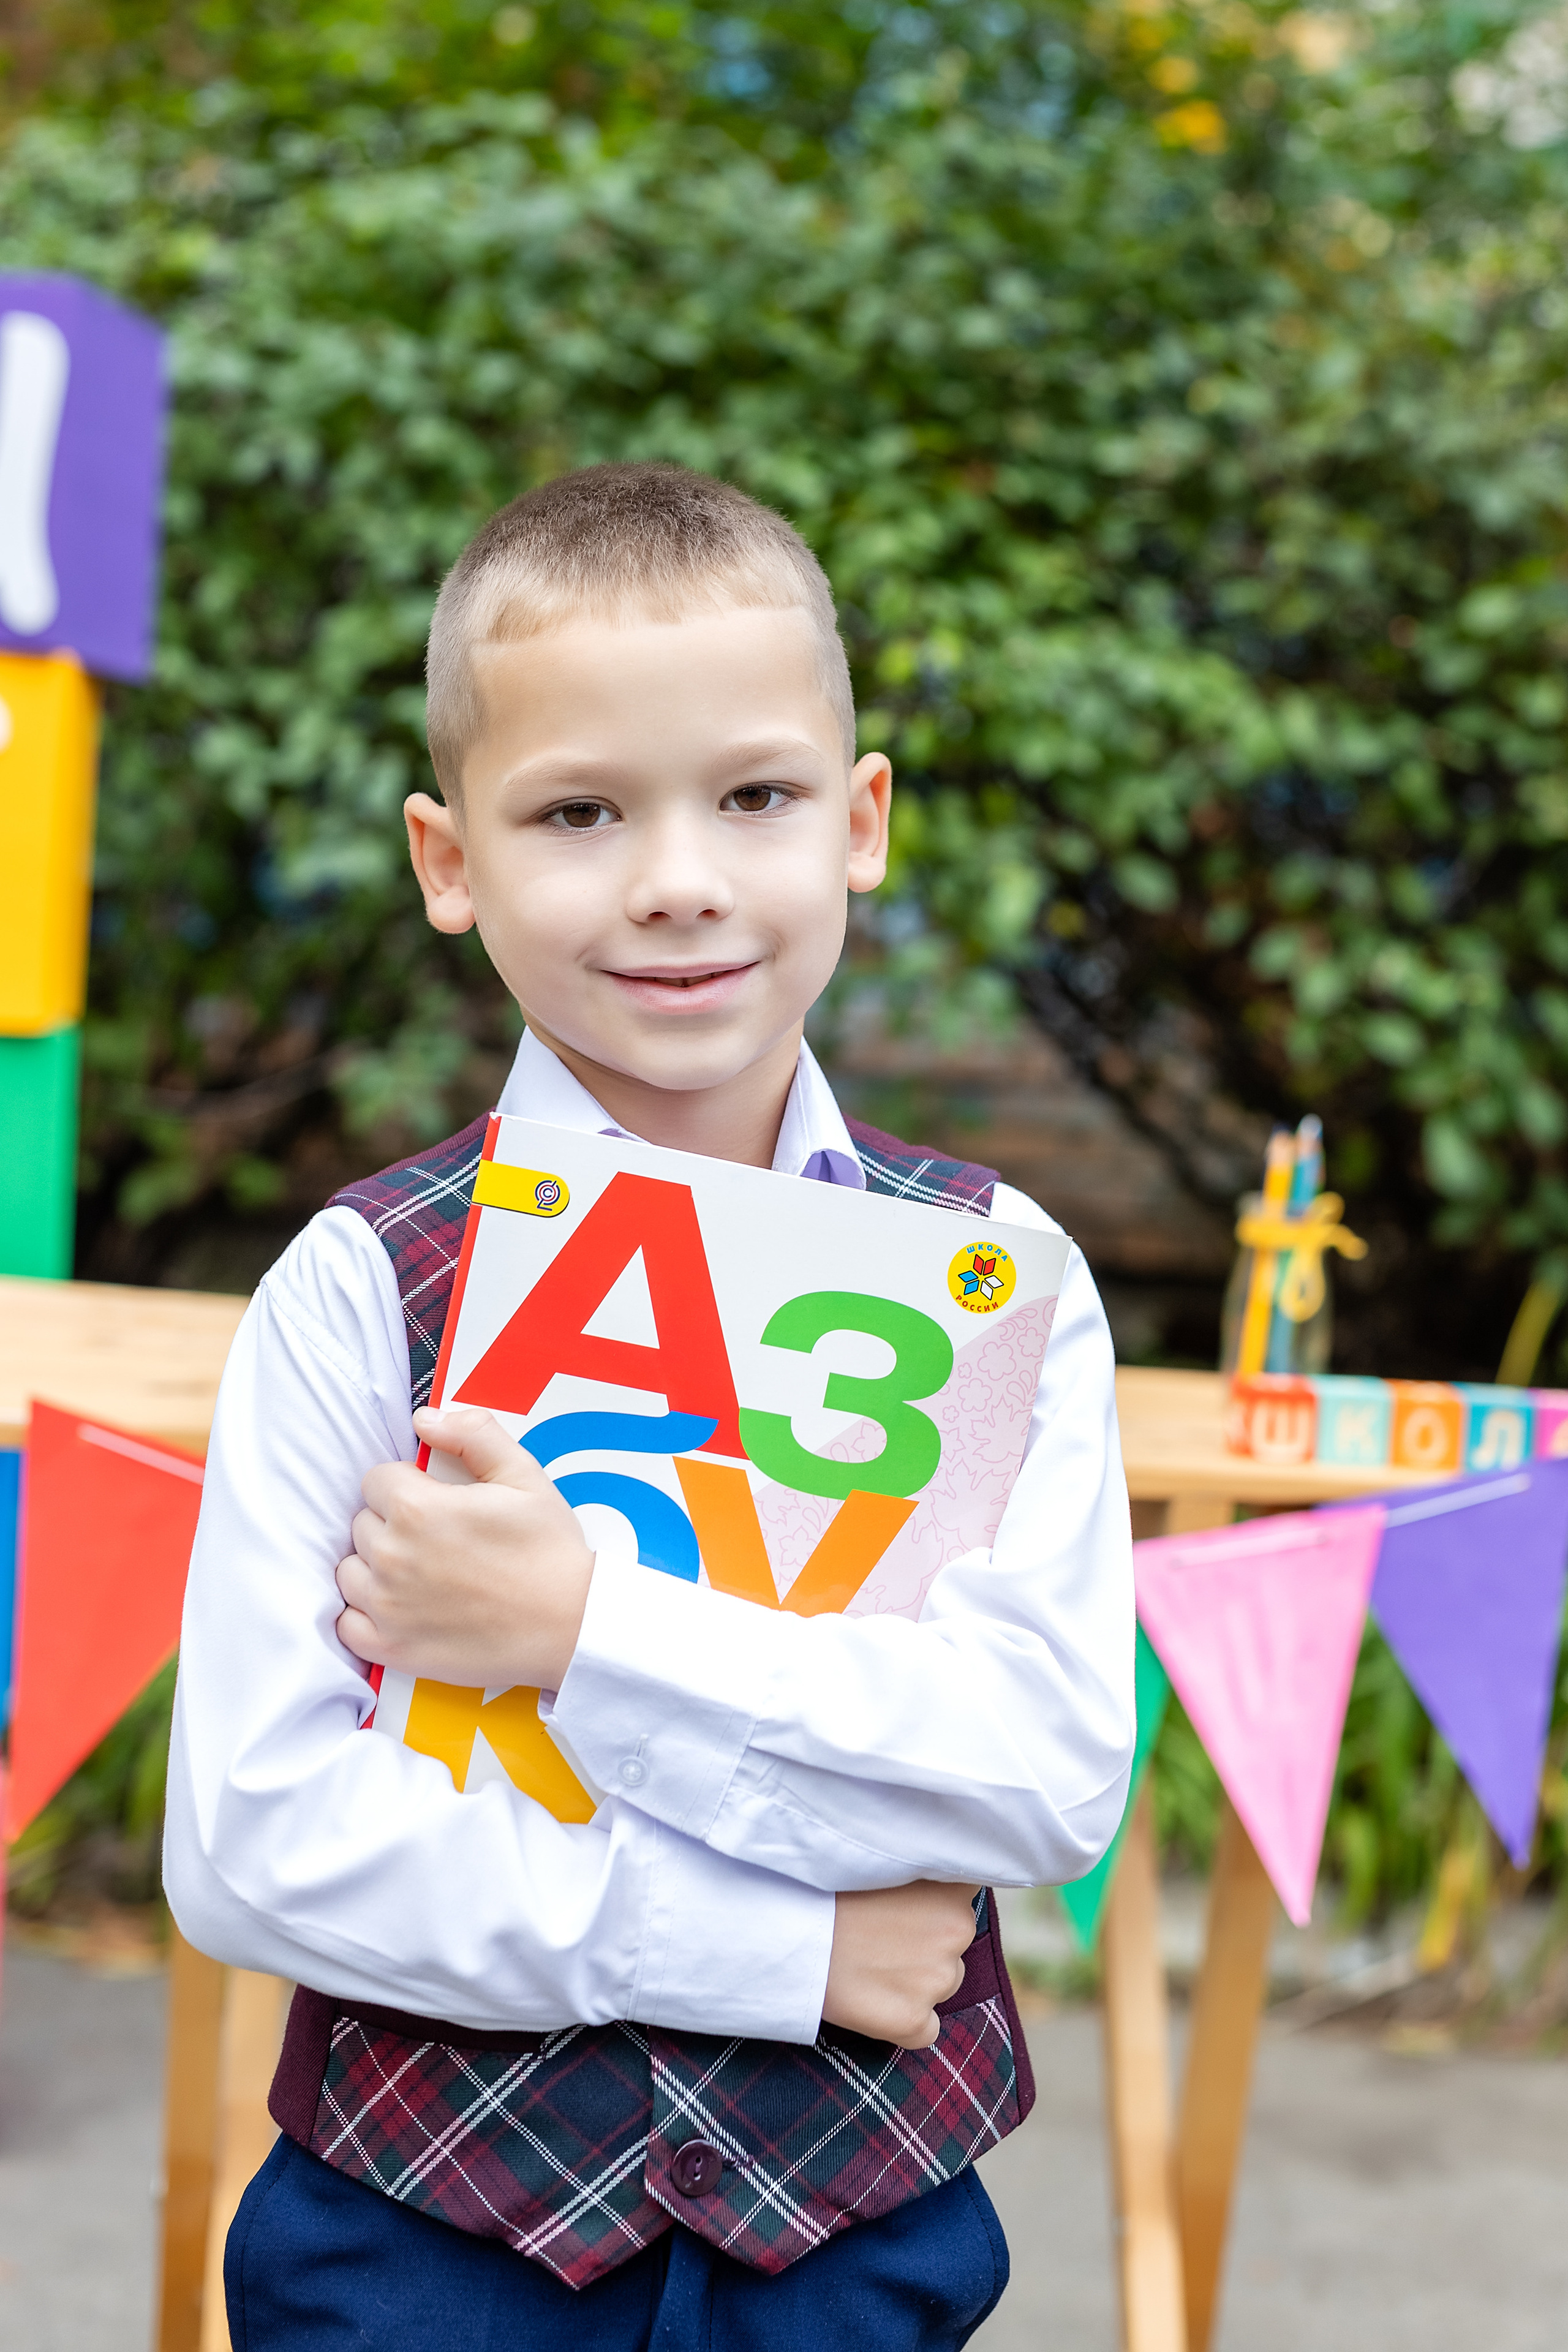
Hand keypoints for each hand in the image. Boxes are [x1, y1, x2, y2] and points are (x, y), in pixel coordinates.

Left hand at [335, 1406, 594, 1690]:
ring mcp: (386, 1607)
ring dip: (374, 1567)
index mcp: (417, 1509)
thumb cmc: (548, 1549)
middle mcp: (391, 1557)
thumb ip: (471, 1434)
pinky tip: (400, 1607)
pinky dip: (366, 1615)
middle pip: (363, 1524)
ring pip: (350, 1571)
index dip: (406, 1485)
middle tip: (437, 1539)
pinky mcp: (390, 1648)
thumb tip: (424, 1419)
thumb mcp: (523, 1475)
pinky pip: (347, 1625)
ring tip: (419, 1573)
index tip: (435, 1501)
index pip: (376, 1480)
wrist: (570, 1625)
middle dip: (392, 1524)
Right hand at [821, 1881, 978, 2048]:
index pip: (961, 1900)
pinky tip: (873, 2000)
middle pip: (954, 1946)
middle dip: (926, 1944)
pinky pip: (926, 2029)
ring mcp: (937, 1979)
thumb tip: (936, 1885)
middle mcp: (956, 1933)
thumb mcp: (885, 1866)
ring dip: (916, 1981)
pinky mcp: (913, 2020)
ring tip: (869, 1964)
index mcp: (951, 1889)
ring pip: (942, 1985)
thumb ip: (921, 1876)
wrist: (788, 1932)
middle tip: (879, 1936)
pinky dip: (906, 2021)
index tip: (905, 1907)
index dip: (934, 1905)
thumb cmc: (826, 1890)